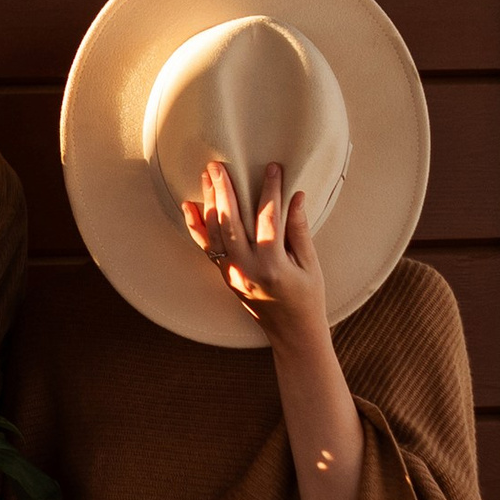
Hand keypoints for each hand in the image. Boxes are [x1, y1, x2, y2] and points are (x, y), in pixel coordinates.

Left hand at [182, 155, 333, 357]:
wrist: (292, 334)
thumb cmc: (307, 299)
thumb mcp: (310, 265)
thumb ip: (299, 231)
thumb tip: (296, 197)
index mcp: (274, 265)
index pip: (269, 218)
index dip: (270, 190)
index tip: (272, 168)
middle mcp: (247, 268)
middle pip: (231, 222)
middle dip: (224, 190)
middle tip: (218, 165)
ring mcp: (232, 273)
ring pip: (215, 232)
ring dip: (209, 202)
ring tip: (207, 176)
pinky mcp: (225, 276)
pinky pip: (207, 248)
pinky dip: (196, 227)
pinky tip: (189, 206)